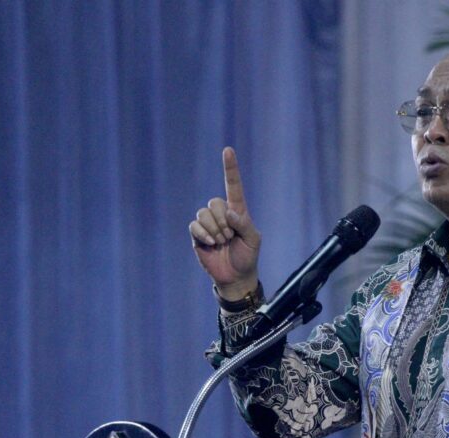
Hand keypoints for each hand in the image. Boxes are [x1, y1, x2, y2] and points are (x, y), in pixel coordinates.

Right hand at [189, 147, 260, 299]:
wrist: (235, 276)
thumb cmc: (248, 256)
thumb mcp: (254, 240)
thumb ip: (245, 224)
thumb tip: (229, 212)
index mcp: (238, 210)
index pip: (233, 185)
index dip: (230, 168)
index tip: (228, 150)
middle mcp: (221, 213)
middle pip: (214, 202)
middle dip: (223, 222)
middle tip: (230, 237)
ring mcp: (208, 224)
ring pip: (204, 213)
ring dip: (215, 230)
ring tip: (222, 242)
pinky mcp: (197, 235)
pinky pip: (194, 226)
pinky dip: (203, 234)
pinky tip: (211, 244)